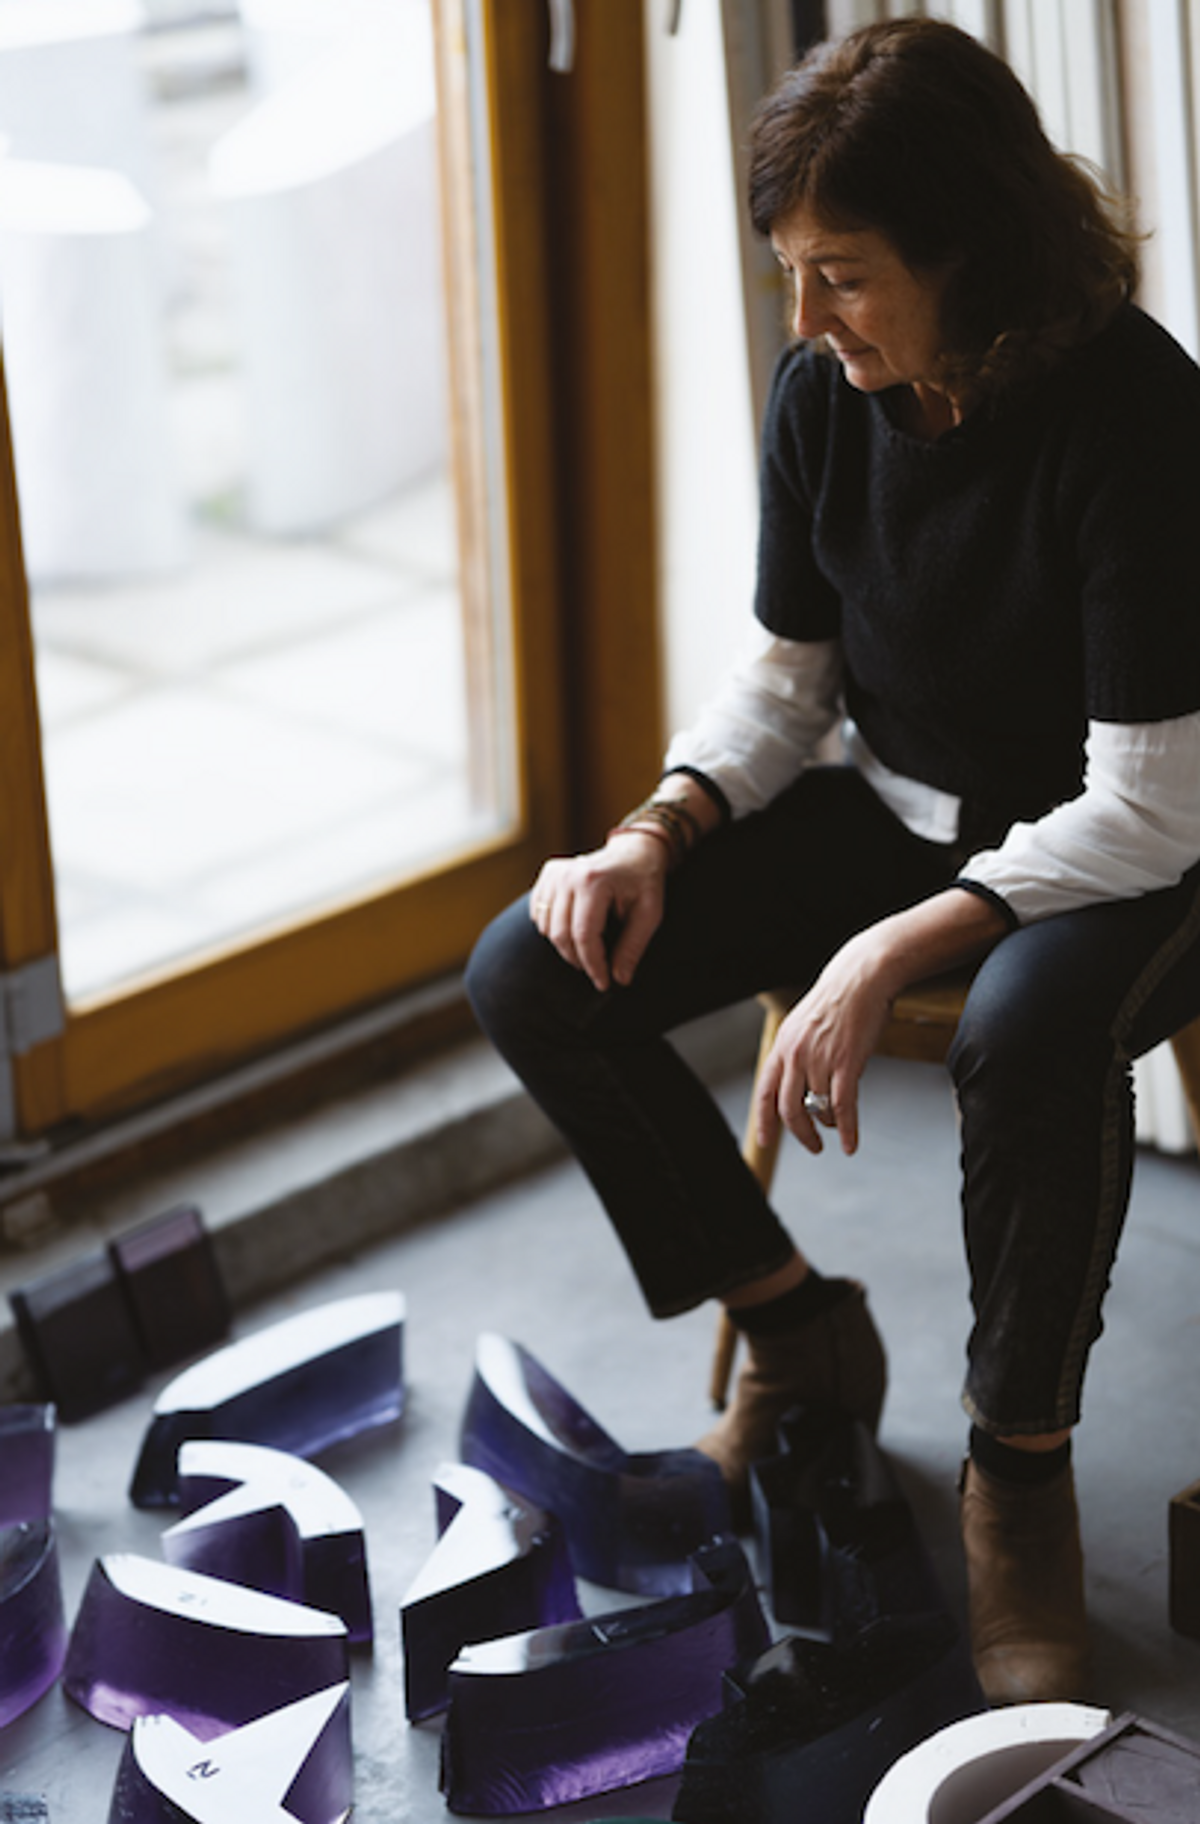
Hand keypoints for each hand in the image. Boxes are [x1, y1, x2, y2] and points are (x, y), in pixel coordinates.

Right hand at [529, 830, 668, 992]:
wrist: (634, 851)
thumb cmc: (644, 883)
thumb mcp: (650, 914)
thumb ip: (633, 946)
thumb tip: (620, 978)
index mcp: (594, 882)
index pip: (584, 935)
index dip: (593, 965)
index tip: (603, 983)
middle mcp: (568, 876)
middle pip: (561, 934)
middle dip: (578, 960)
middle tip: (597, 971)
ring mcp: (555, 873)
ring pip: (547, 928)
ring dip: (566, 948)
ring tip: (588, 951)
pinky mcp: (548, 875)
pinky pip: (539, 914)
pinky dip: (553, 930)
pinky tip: (573, 931)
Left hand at [753, 931, 894, 1157]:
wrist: (861, 977)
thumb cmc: (838, 1002)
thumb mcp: (803, 1026)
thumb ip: (797, 1055)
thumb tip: (802, 1089)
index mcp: (782, 1046)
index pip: (765, 1092)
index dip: (764, 1121)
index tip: (765, 1140)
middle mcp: (796, 1054)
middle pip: (789, 1109)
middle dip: (801, 1134)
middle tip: (813, 1145)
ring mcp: (820, 1059)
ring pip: (819, 1109)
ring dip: (828, 1124)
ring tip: (836, 1126)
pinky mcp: (846, 1063)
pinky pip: (843, 1107)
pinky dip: (847, 1130)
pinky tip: (851, 1143)